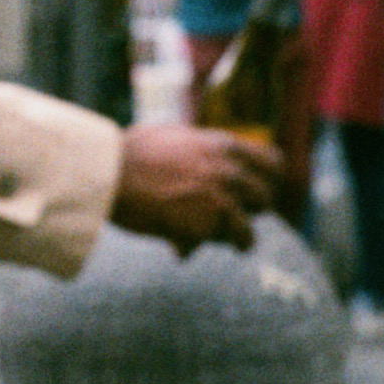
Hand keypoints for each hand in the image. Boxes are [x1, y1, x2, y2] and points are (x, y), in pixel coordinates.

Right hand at [110, 125, 276, 254]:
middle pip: (265, 199)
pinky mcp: (204, 229)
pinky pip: (212, 246)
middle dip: (250, 210)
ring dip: (235, 239)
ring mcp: (219, 203)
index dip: (269, 177)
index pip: (273, 162)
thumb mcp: (173, 135)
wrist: (109, 174)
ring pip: (247, 232)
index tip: (261, 187)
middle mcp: (229, 173)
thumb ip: (199, 146)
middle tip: (236, 216)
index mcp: (224, 146)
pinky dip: (196, 248)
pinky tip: (178, 247)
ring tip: (228, 245)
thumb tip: (205, 151)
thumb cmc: (130, 152)